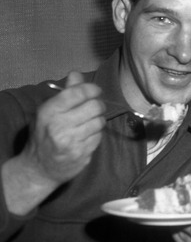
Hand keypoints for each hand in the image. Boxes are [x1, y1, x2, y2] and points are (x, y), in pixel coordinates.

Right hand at [22, 71, 104, 186]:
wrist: (39, 167)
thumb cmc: (44, 134)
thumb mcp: (49, 111)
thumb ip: (65, 93)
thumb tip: (76, 73)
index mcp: (49, 112)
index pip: (78, 92)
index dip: (92, 88)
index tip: (95, 90)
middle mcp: (59, 126)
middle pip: (94, 106)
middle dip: (99, 104)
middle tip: (96, 107)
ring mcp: (71, 141)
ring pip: (99, 121)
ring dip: (98, 120)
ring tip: (89, 122)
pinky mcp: (82, 154)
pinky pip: (99, 137)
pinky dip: (96, 134)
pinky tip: (86, 136)